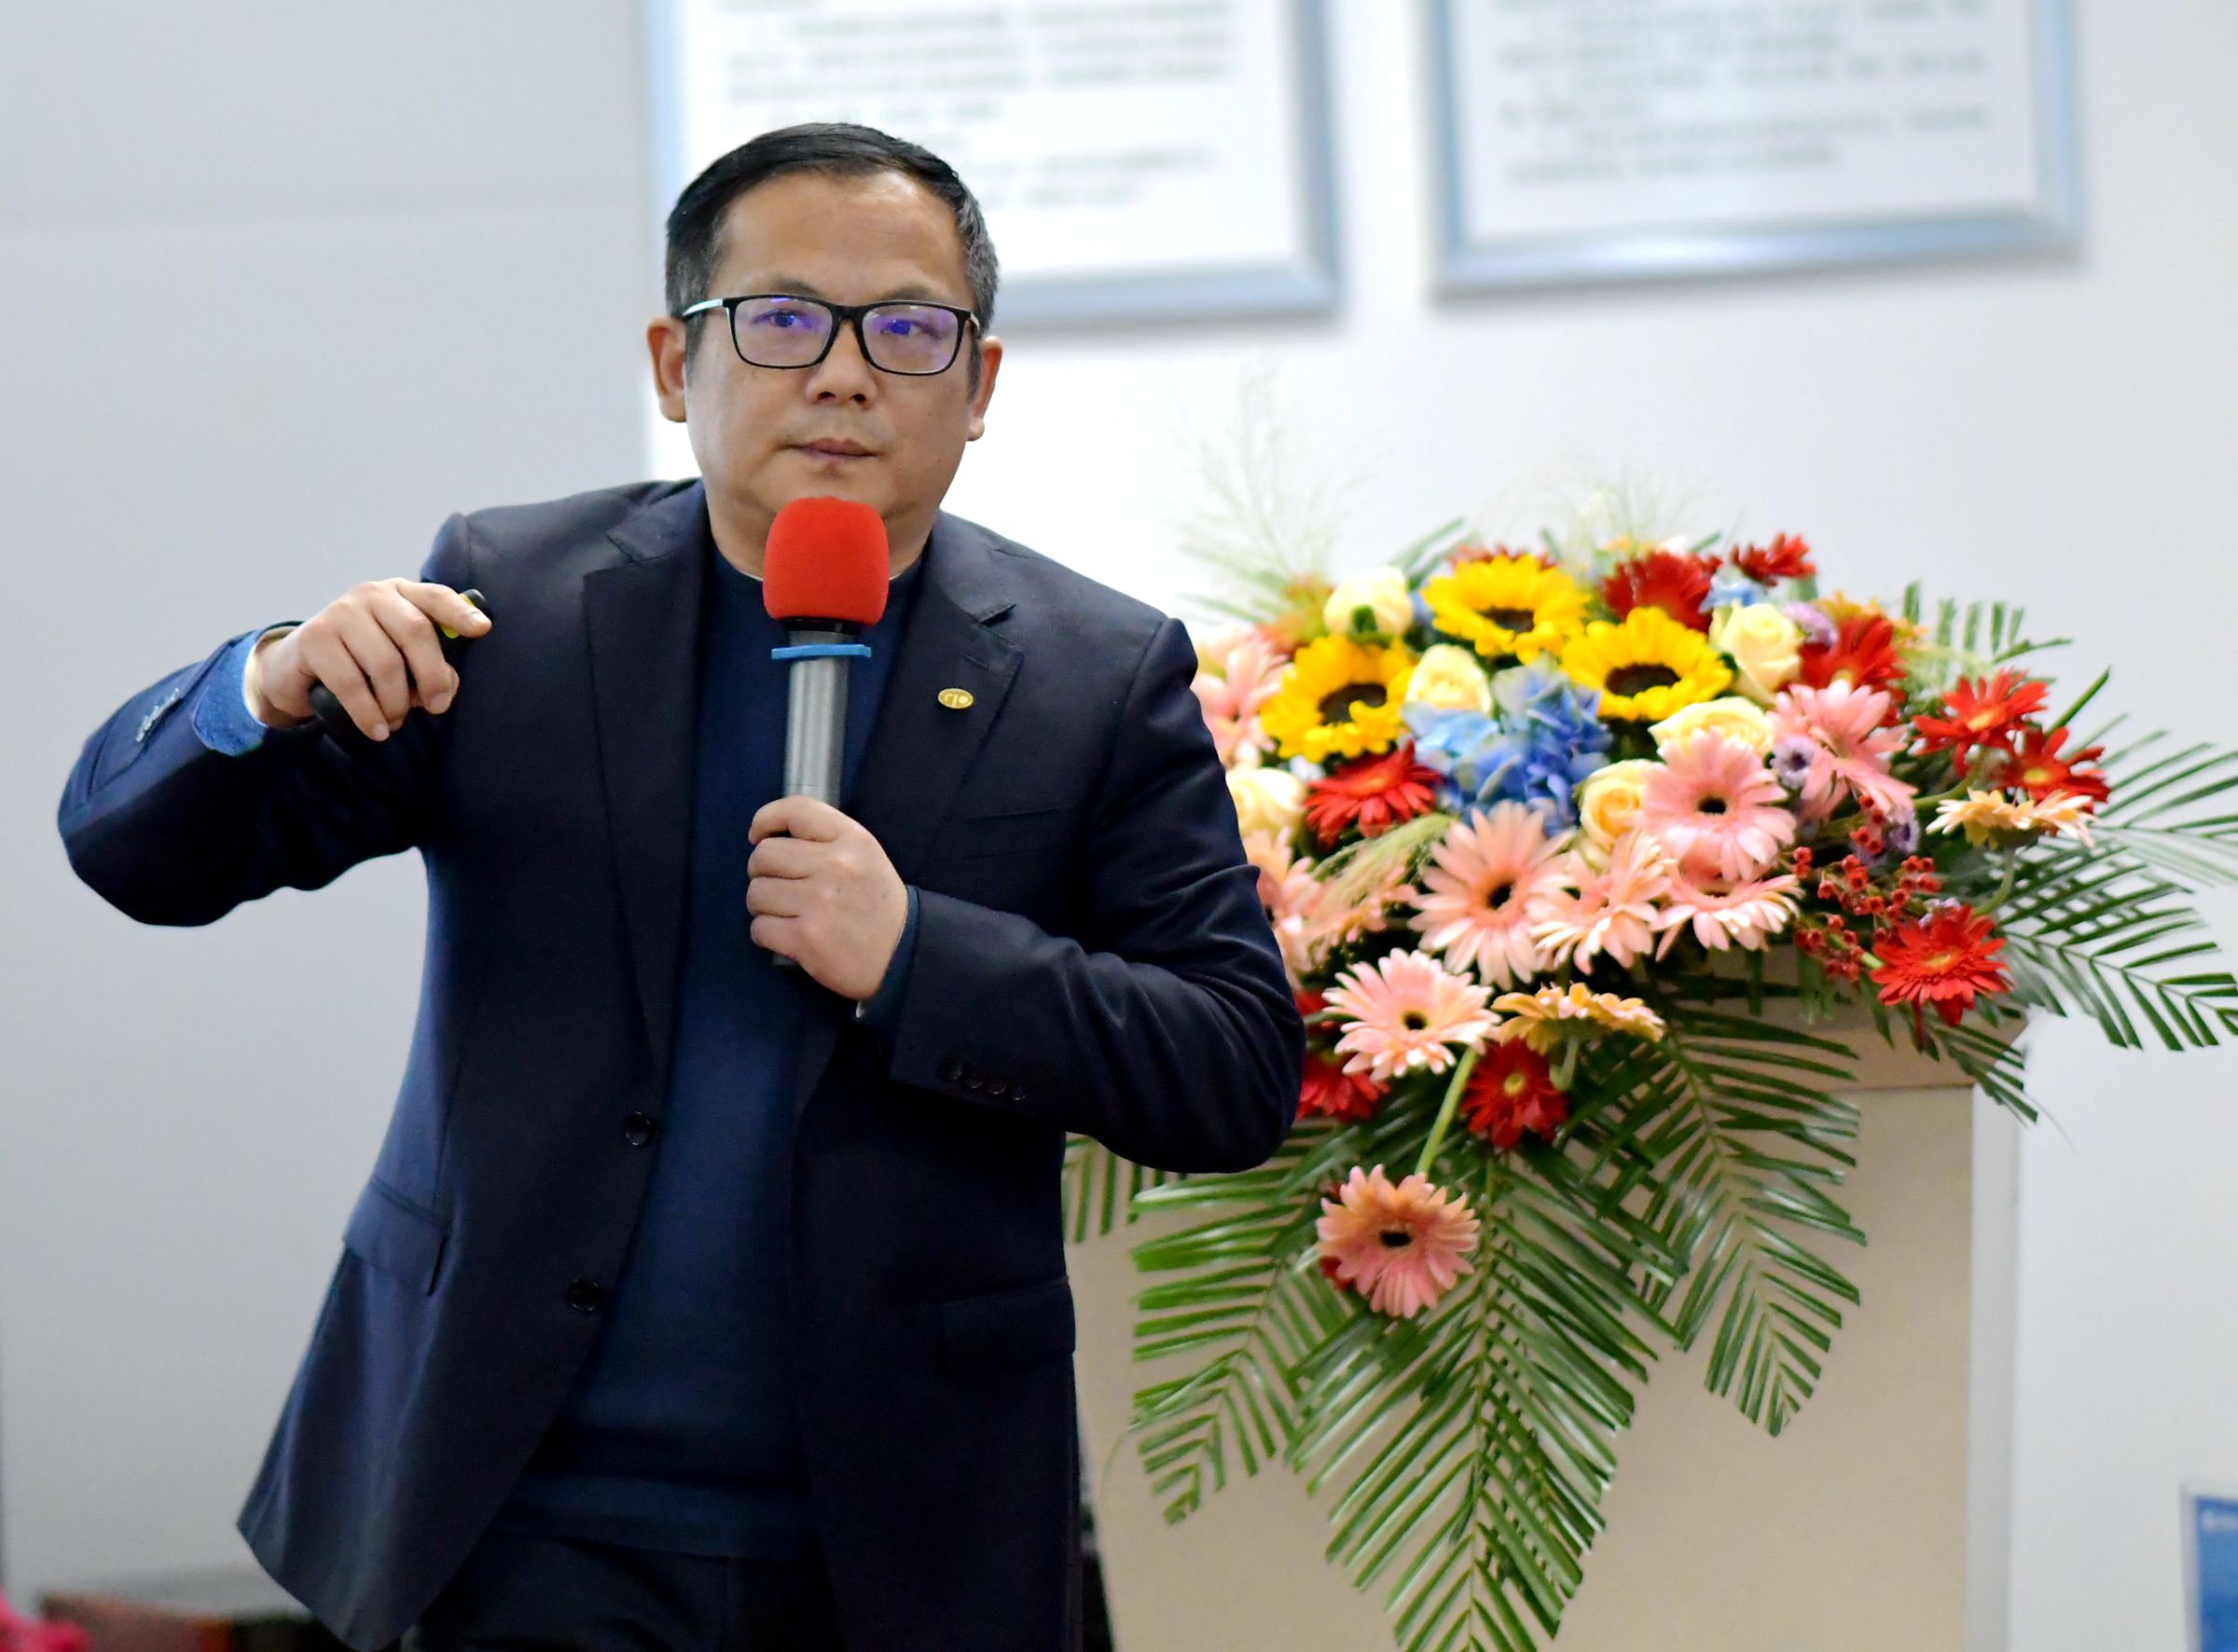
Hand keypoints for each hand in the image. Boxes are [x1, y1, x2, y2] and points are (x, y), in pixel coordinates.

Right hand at [250, 579, 491, 739]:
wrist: (300, 666)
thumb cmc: (364, 662)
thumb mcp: (401, 660)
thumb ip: (429, 668)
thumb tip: (444, 688)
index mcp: (400, 593)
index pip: (435, 596)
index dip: (459, 613)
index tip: (483, 629)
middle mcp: (371, 595)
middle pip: (415, 632)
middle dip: (432, 676)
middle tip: (437, 707)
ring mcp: (340, 613)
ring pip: (385, 664)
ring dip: (396, 703)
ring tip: (395, 721)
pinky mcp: (315, 639)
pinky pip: (352, 685)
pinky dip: (369, 714)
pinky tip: (378, 730)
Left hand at [746, 796, 908, 999]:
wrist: (902, 953)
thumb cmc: (876, 902)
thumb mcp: (864, 855)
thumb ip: (825, 839)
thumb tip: (766, 838)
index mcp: (851, 839)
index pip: (795, 810)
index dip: (765, 820)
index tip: (758, 837)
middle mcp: (834, 866)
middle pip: (763, 856)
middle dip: (761, 872)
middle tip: (778, 885)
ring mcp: (818, 903)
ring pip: (756, 893)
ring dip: (763, 906)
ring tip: (785, 912)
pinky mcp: (806, 939)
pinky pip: (759, 928)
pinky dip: (766, 934)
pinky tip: (786, 935)